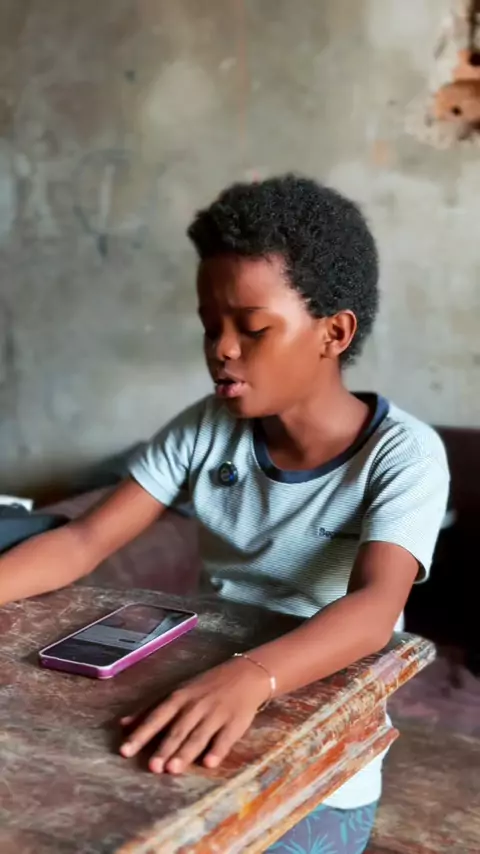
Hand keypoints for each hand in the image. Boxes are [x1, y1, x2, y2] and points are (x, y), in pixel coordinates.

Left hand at [119, 657, 269, 773]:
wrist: (245, 675)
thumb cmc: (205, 686)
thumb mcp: (177, 692)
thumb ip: (151, 709)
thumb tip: (122, 724)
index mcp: (178, 698)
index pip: (156, 717)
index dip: (141, 734)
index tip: (125, 751)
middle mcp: (194, 706)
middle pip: (177, 730)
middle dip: (164, 748)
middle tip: (152, 767)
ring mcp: (215, 715)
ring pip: (198, 736)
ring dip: (185, 752)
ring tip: (172, 769)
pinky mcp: (234, 723)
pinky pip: (224, 739)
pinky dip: (217, 750)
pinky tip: (209, 763)